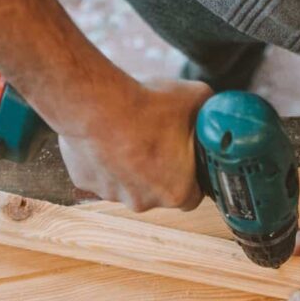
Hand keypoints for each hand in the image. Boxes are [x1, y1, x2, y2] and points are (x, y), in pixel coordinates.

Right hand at [57, 76, 209, 210]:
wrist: (97, 104)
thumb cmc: (147, 107)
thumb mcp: (195, 98)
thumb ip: (208, 110)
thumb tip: (214, 107)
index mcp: (177, 192)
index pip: (193, 195)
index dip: (191, 176)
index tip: (186, 159)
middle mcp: (145, 201)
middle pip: (158, 190)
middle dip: (158, 170)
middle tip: (155, 140)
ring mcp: (112, 194)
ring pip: (127, 183)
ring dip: (130, 165)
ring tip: (128, 135)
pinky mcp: (85, 182)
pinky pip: (99, 173)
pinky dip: (103, 159)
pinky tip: (106, 135)